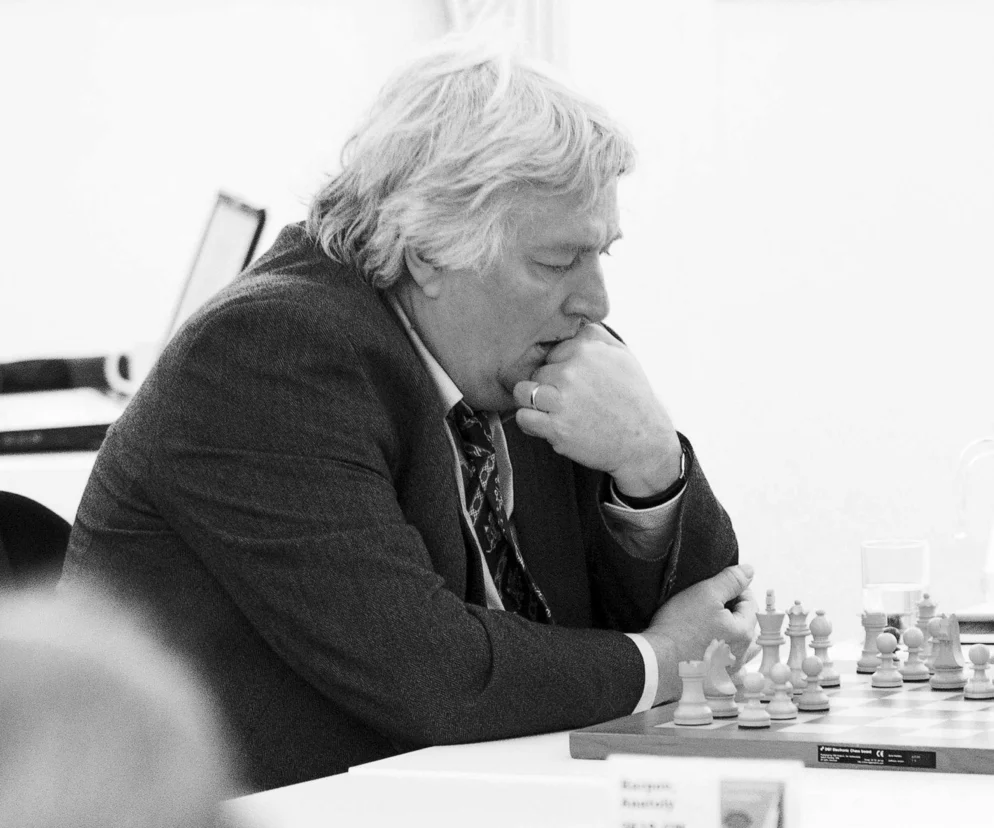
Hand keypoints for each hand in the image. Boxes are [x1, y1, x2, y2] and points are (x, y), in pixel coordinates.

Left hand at [513, 324, 681, 496]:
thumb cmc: (633, 399)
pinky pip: (523, 417)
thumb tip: (573, 322)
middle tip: (570, 401)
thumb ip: (594, 335)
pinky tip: (548, 425)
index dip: (560, 367)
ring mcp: (562, 399)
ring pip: (523, 391)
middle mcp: (571, 371)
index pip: (552, 351)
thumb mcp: (622, 355)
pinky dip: (531, 423)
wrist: (644, 441)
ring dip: (534, 402)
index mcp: (585, 349)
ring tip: (552, 411)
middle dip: (549, 385)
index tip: (575, 382)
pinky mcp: (555, 427)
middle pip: (538, 372)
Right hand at [640, 564, 758, 704]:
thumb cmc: (679, 628)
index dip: (735, 589)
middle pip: (745, 624)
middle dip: (732, 611)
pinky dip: (721, 655)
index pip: (750, 602)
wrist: (657, 662)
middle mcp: (742, 654)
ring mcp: (728, 671)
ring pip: (738, 646)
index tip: (716, 587)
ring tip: (710, 626)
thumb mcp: (705, 594)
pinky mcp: (714, 682)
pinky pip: (726, 665)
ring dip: (729, 634)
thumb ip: (730, 580)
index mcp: (744, 631)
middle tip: (709, 603)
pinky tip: (708, 650)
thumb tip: (750, 571)